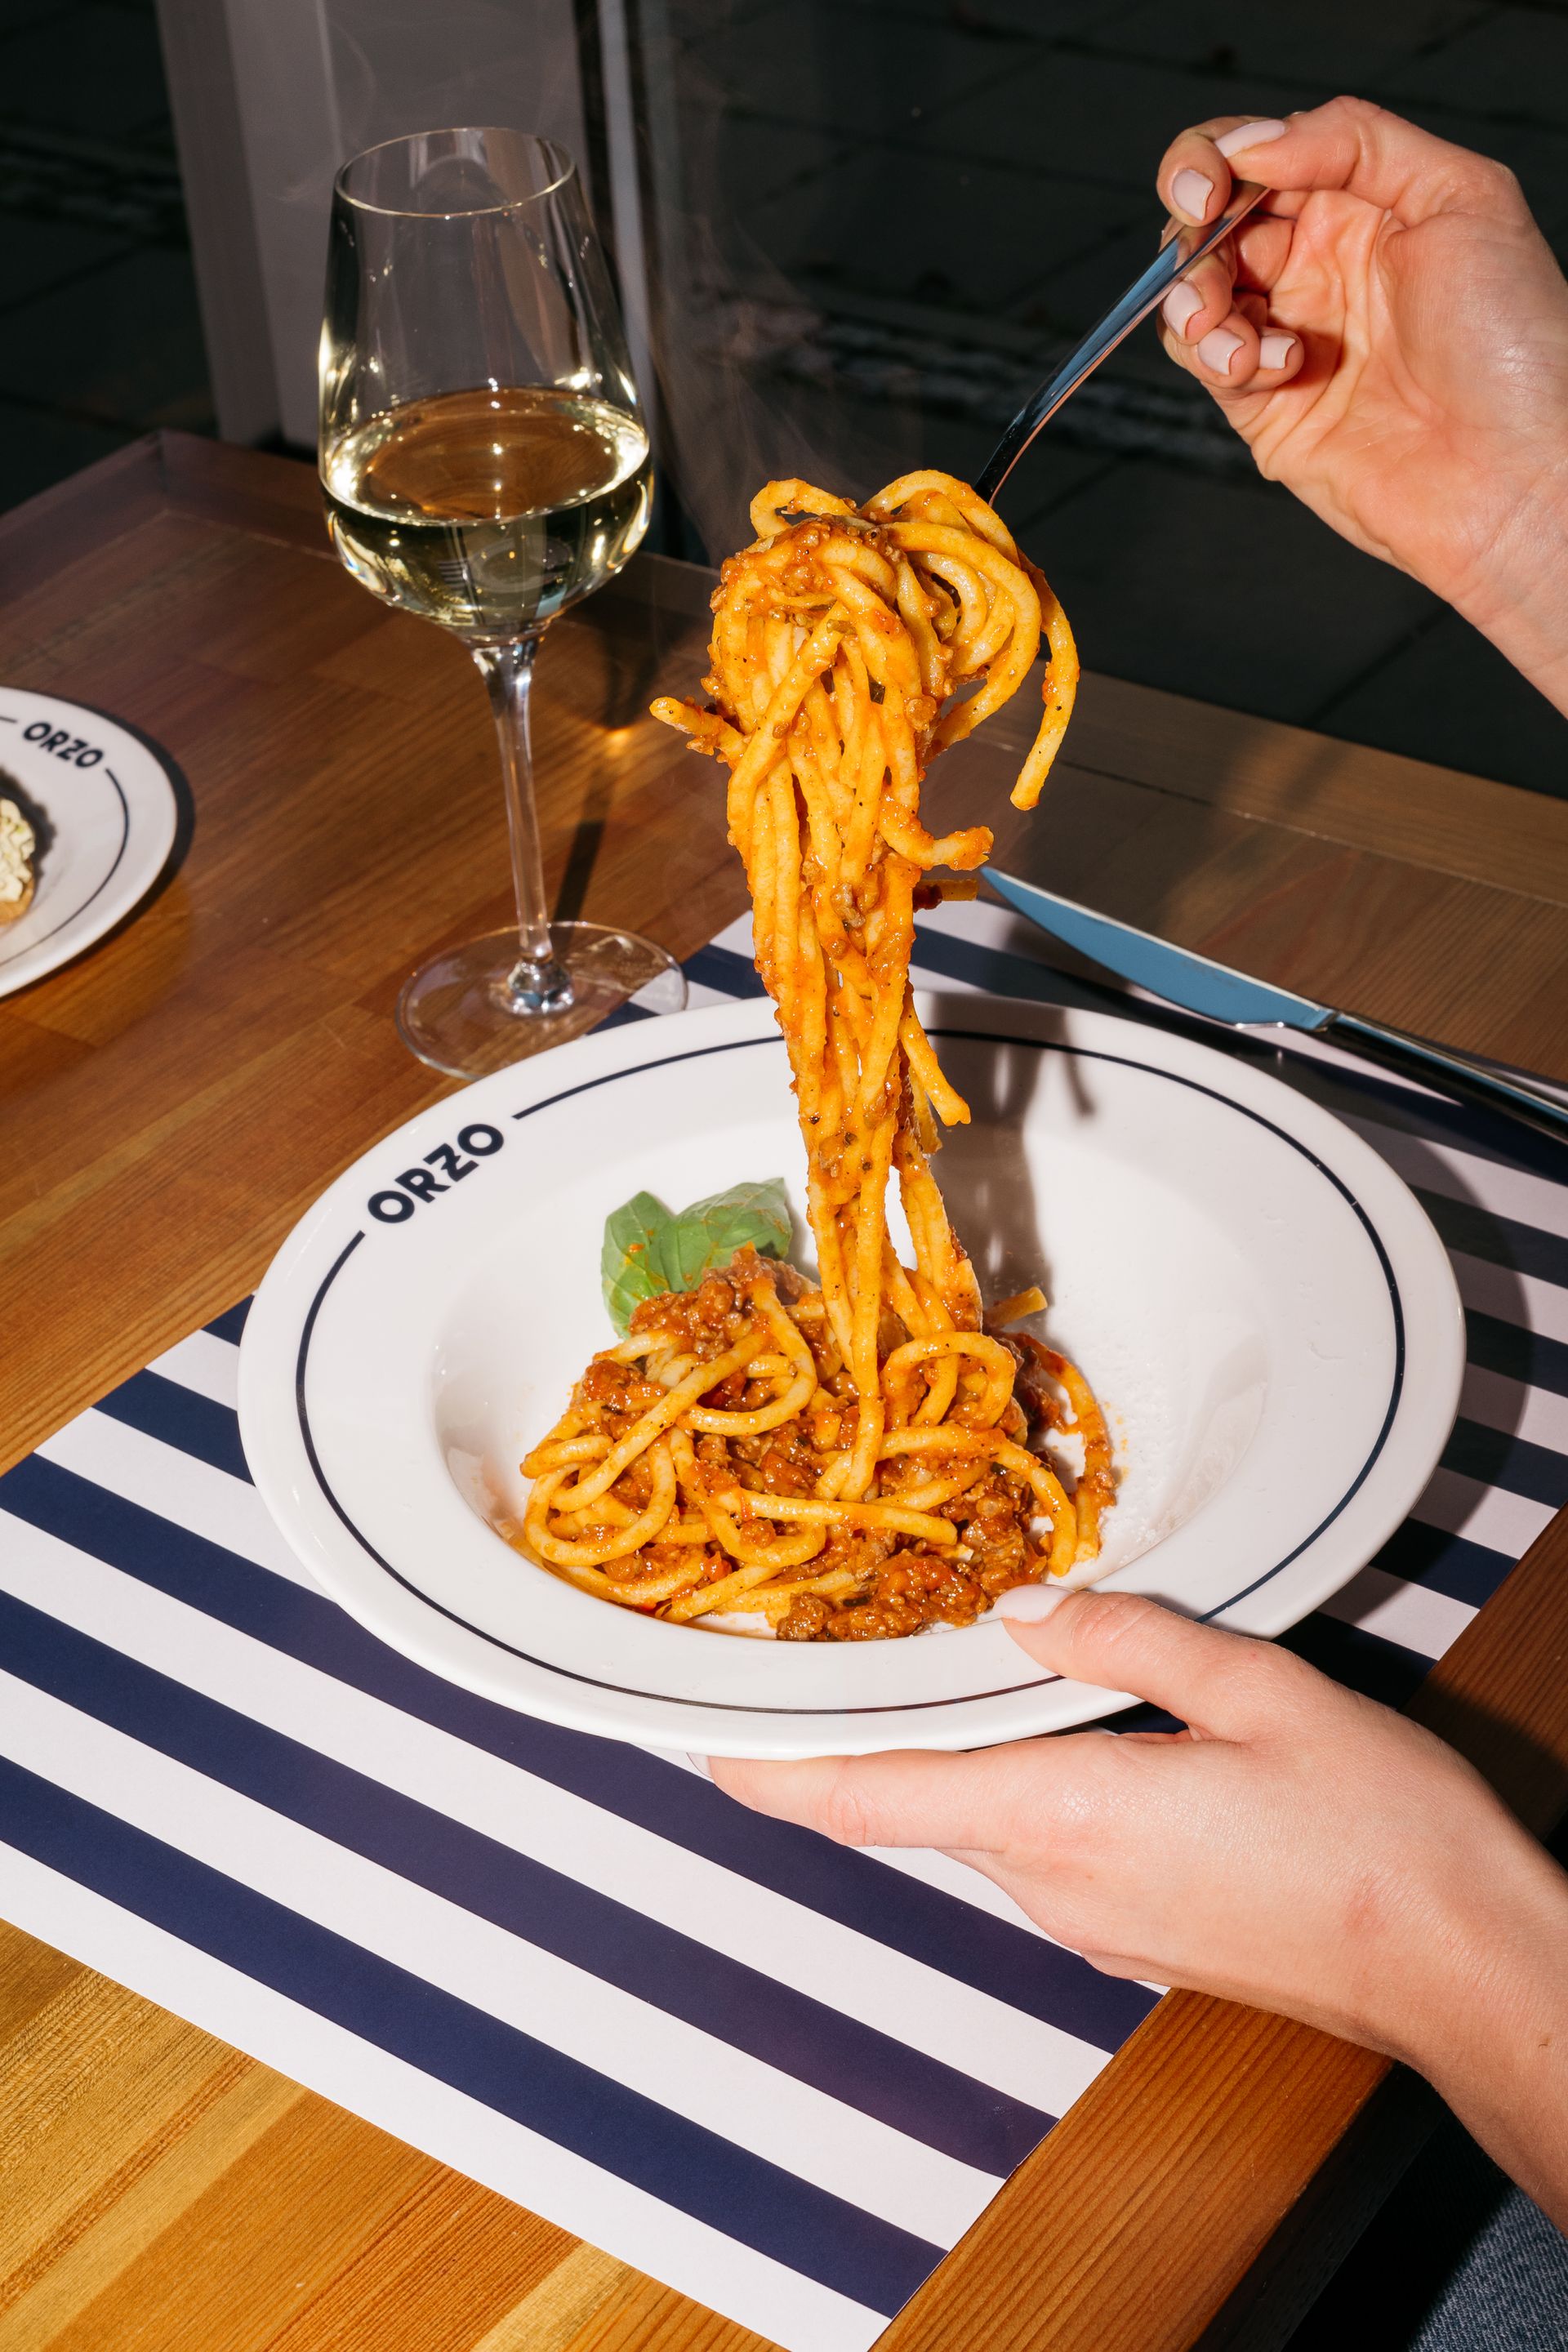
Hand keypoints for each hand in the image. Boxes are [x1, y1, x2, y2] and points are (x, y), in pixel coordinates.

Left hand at [710, 1592, 1567, 2224]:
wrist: (1464, 1969)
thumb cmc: (1382, 1840)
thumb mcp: (1262, 1693)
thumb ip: (1130, 1641)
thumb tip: (1032, 1614)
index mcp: (1065, 1817)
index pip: (865, 1796)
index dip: (767, 1764)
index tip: (699, 1728)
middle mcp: (1054, 1885)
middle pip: (909, 1800)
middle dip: (861, 1727)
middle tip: (824, 1639)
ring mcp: (1088, 1922)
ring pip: (974, 1816)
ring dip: (942, 1747)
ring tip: (935, 1656)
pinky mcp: (1129, 1932)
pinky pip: (1035, 1843)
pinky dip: (1009, 1779)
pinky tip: (1049, 1720)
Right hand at [1152, 97, 1567, 711]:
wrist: (1512, 474)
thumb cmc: (1516, 346)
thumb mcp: (1460, 195)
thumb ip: (1355, 141)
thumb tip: (1253, 141)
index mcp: (1365, 208)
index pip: (1262, 159)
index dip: (1217, 158)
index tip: (1211, 184)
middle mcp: (1321, 269)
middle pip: (1211, 223)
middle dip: (1190, 228)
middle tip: (1201, 238)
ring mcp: (1289, 337)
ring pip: (1192, 293)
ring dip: (1193, 295)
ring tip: (1232, 326)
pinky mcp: (1266, 409)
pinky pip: (1206, 360)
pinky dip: (1218, 354)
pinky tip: (1273, 366)